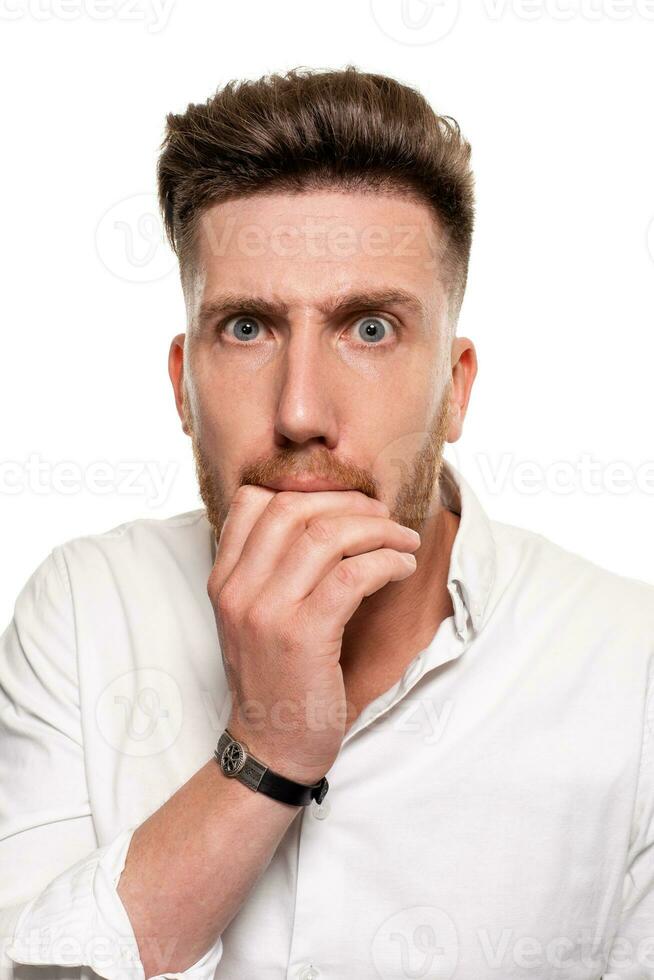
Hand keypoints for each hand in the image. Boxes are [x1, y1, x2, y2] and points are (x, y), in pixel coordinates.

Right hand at [208, 485, 420, 783]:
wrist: (272, 746)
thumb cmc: (275, 678)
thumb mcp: (252, 618)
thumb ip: (269, 571)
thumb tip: (326, 520)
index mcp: (223, 580)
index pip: (253, 502)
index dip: (307, 492)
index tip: (345, 505)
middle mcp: (238, 590)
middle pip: (294, 509)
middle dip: (349, 504)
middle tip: (383, 517)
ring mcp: (268, 612)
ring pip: (327, 536)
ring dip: (378, 530)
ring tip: (404, 541)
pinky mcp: (304, 636)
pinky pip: (353, 574)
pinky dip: (386, 561)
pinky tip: (402, 568)